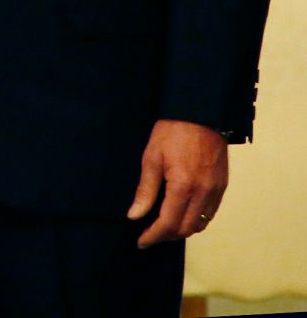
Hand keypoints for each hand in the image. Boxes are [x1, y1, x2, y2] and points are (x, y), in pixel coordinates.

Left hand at [127, 119, 227, 246]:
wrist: (200, 114)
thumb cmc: (171, 133)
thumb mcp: (151, 158)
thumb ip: (145, 191)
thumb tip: (134, 215)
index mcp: (183, 187)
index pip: (168, 224)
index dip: (153, 236)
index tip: (141, 241)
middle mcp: (203, 193)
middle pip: (186, 229)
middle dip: (166, 236)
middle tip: (149, 235)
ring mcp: (216, 191)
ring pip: (200, 223)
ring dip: (182, 230)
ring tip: (163, 227)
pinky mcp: (222, 186)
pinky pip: (210, 213)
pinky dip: (196, 219)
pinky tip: (182, 214)